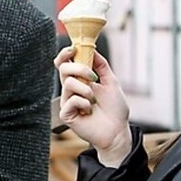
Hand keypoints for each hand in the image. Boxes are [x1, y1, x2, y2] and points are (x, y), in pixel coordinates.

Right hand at [53, 48, 131, 166]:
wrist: (118, 131)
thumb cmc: (115, 109)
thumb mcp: (111, 82)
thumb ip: (101, 65)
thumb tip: (92, 49)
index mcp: (80, 80)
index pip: (65, 63)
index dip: (65, 54)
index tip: (74, 49)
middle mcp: (71, 89)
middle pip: (63, 69)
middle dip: (79, 68)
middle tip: (93, 77)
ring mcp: (67, 101)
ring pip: (68, 84)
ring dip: (86, 89)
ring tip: (94, 100)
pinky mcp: (66, 114)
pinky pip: (71, 101)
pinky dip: (84, 103)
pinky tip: (89, 111)